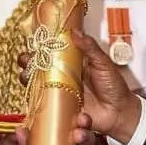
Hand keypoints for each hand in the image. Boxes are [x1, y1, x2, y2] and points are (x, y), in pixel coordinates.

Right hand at [22, 33, 140, 142]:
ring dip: (27, 78)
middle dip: (27, 62)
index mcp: (72, 62)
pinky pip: (43, 102)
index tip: (33, 43)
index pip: (51, 51)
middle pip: (38, 66)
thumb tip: (75, 32)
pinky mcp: (60, 107)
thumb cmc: (114, 86)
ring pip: (36, 83)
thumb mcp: (103, 63)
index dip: (39, 46)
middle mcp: (62, 75)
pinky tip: (33, 94)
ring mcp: (60, 91)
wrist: (119, 113)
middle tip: (26, 60)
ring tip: (26, 76)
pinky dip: (35, 98)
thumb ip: (90, 48)